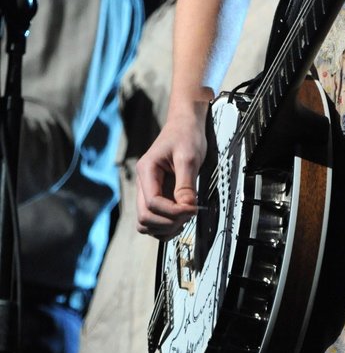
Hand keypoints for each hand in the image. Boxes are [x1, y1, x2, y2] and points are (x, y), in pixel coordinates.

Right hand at [136, 107, 206, 237]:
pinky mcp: (156, 194)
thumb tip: (187, 209)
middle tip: (189, 215)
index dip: (172, 212)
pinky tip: (181, 219)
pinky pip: (154, 218)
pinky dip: (165, 225)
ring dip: (165, 228)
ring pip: (145, 222)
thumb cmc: (186, 135)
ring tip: (185, 220)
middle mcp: (143, 182)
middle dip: (168, 222)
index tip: (192, 209)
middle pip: (144, 217)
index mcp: (147, 170)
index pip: (152, 203)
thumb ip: (186, 185)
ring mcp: (148, 190)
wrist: (185, 124)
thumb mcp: (189, 157)